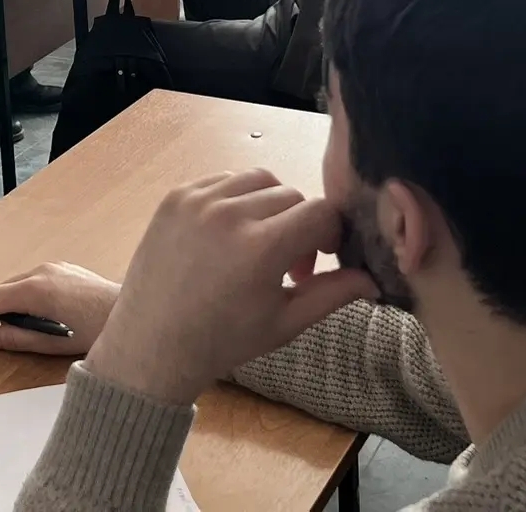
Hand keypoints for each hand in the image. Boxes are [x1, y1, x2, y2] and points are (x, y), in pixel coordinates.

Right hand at [0, 262, 117, 356]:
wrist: (133, 312)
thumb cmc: (98, 331)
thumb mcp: (55, 343)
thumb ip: (19, 340)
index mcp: (37, 289)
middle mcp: (42, 271)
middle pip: (3, 289)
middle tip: (3, 338)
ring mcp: (55, 266)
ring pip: (19, 283)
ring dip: (14, 305)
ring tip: (29, 330)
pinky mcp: (65, 268)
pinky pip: (35, 280)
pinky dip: (29, 297)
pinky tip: (46, 316)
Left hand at [84, 170, 375, 406]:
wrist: (151, 345)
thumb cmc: (223, 341)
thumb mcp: (285, 323)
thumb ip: (333, 294)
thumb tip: (375, 280)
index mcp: (261, 248)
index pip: (322, 213)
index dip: (333, 233)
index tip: (324, 258)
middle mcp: (229, 213)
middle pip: (292, 196)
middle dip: (301, 226)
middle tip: (289, 266)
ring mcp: (198, 200)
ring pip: (259, 180)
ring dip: (270, 206)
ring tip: (259, 245)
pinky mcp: (176, 195)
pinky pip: (223, 180)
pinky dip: (236, 200)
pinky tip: (231, 234)